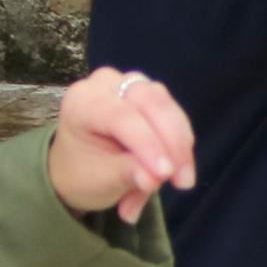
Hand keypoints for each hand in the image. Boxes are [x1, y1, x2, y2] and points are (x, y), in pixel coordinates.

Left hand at [46, 69, 197, 222]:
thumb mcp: (100, 179)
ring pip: (168, 107)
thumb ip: (128, 174)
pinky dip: (179, 145)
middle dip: (173, 143)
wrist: (82, 168)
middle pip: (151, 102)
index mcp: (82, 102)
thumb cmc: (83, 172)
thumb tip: (155, 178)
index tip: (166, 174)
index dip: (148, 143)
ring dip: (180, 146)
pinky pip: (174, 116)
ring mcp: (130, 86)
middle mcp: (106, 84)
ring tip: (181, 181)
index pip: (121, 116)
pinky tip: (177, 170)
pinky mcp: (151, 94)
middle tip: (184, 181)